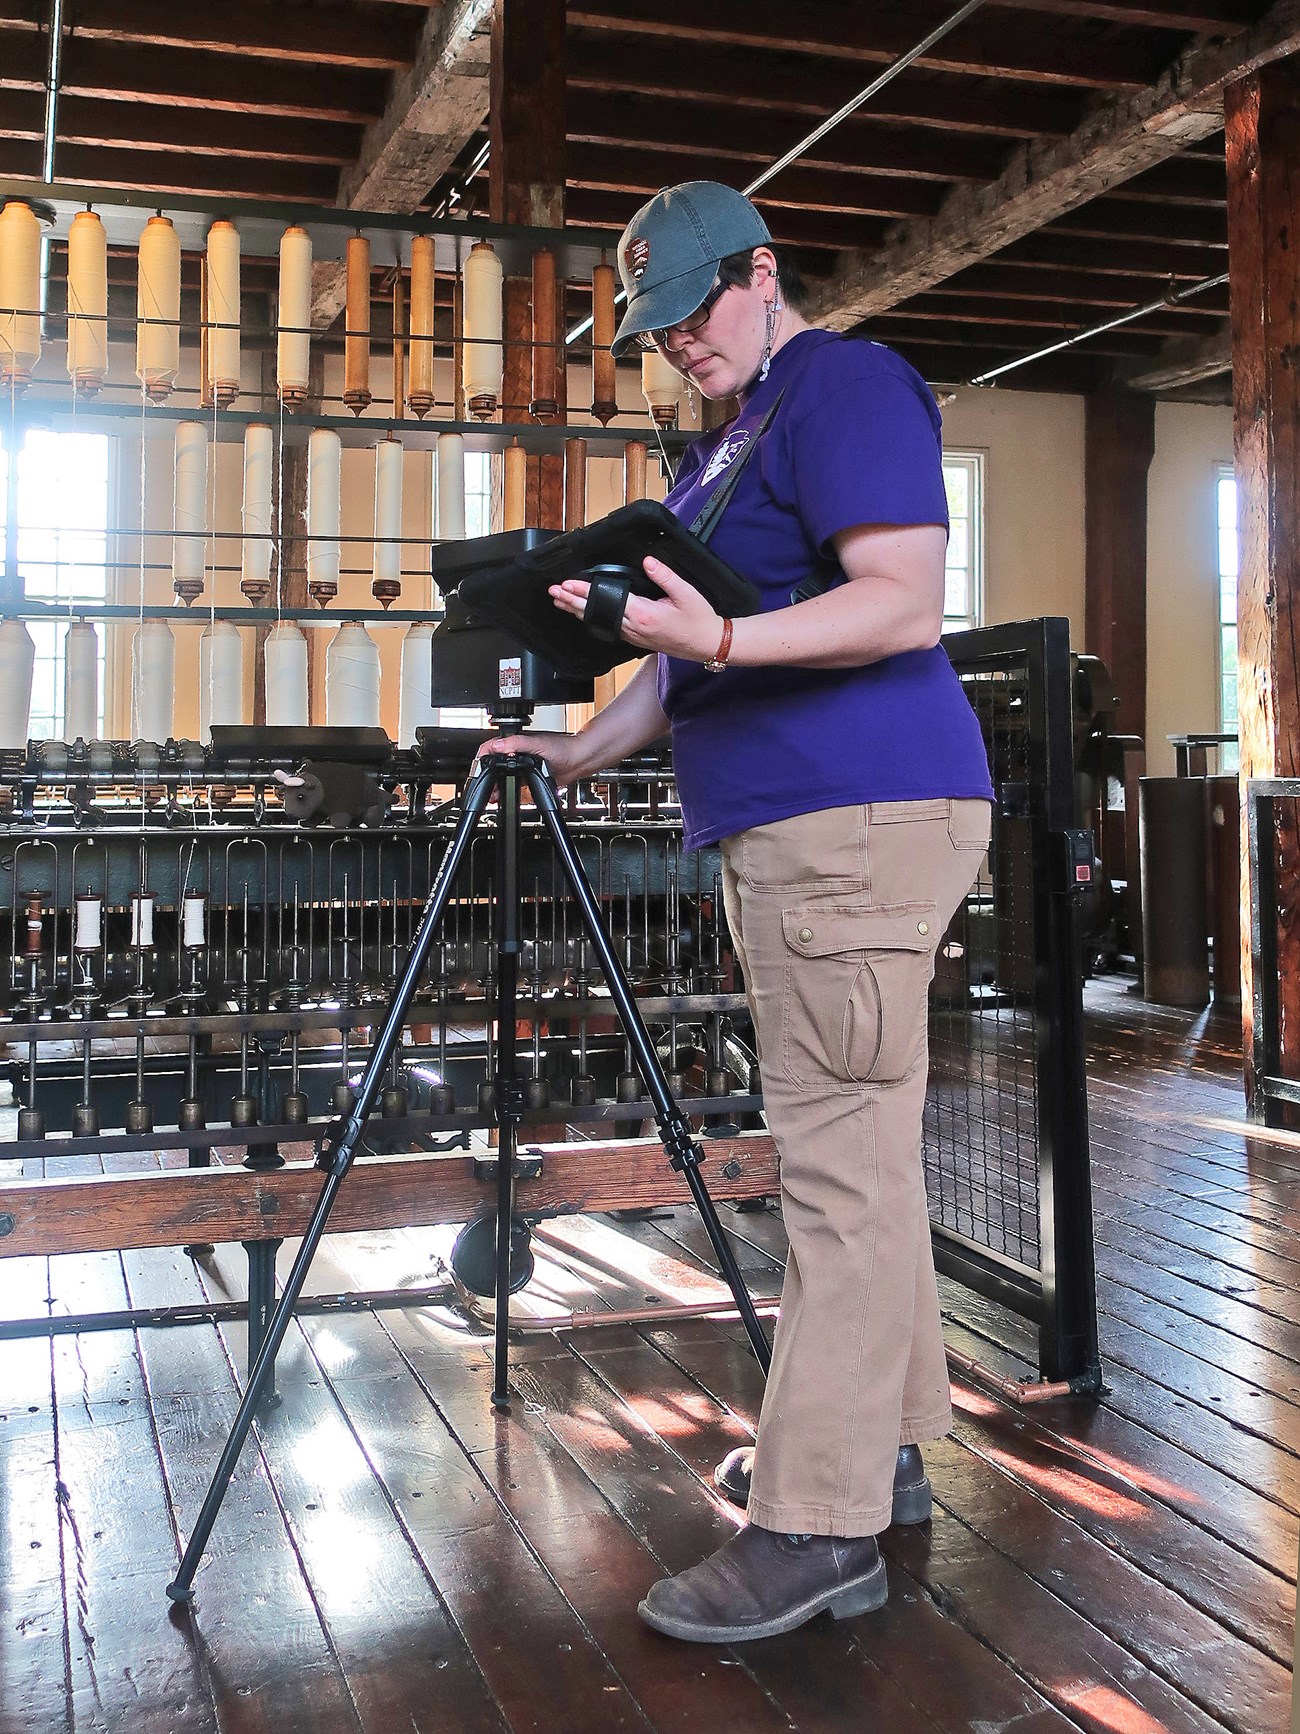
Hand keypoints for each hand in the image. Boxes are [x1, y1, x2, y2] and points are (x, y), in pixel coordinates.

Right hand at [475, 731, 585, 789]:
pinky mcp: (528, 776)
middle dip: (487, 776)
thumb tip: (498, 745)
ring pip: (502, 775)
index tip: (479, 769)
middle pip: (494, 764)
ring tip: (493, 795)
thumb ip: (517, 744)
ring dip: (496, 785)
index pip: (492, 747)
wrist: (578, 761)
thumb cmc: (563, 748)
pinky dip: (507, 790)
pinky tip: (504, 795)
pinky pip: (513, 783)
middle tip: (485, 788)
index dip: (483, 758)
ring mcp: (522, 765)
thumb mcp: (538, 743)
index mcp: (516, 742)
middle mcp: (517, 752)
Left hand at [549, 554, 723, 661]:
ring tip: (561, 602)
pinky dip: (593, 619)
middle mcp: (634, 628)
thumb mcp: (686, 593)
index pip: (607, 600)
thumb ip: (664, 576)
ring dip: (578, 611)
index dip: (585, 592)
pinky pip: (608, 628)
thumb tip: (647, 561)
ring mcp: (634, 636)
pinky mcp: (636, 639)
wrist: (707, 644)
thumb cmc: (699, 620)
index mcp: (644, 615)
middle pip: (596, 614)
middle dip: (572, 602)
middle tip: (554, 592)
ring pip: (599, 622)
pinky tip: (584, 615)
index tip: (567, 585)